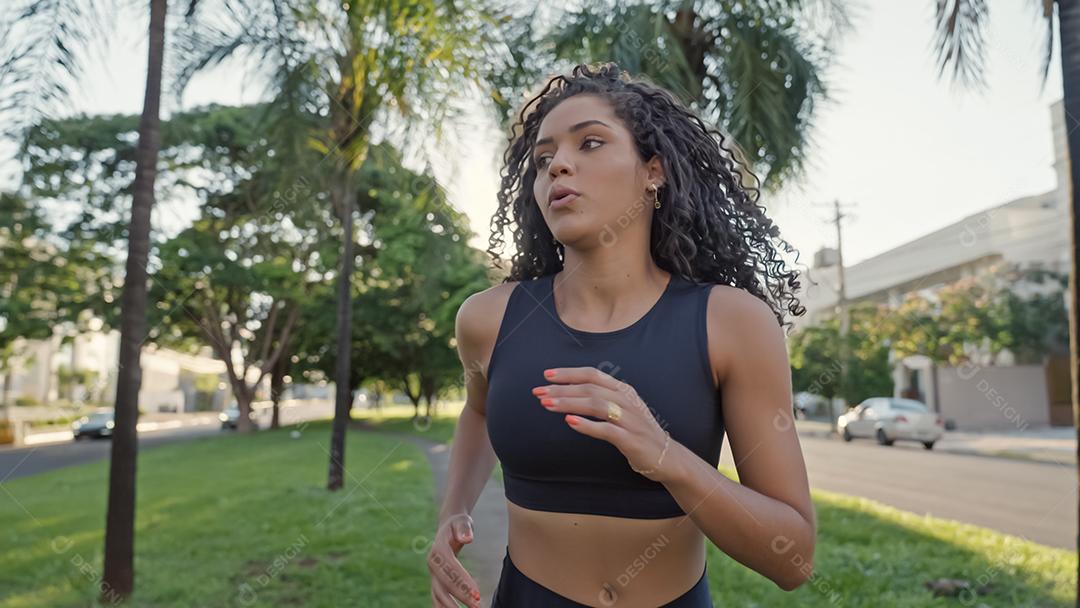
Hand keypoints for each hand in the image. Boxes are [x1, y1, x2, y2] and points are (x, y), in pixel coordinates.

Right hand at [428, 513, 481, 607]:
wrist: (448, 526)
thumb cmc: (458, 525)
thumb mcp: (462, 522)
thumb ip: (464, 529)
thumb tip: (468, 538)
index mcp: (438, 550)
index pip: (451, 569)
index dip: (463, 582)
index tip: (477, 593)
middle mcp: (433, 563)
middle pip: (444, 584)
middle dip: (460, 596)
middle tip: (477, 606)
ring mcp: (433, 573)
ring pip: (439, 594)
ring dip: (451, 606)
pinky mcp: (436, 579)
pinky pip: (438, 596)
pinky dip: (445, 607)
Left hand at [531, 367, 673, 481]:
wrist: (668, 457)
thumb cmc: (638, 433)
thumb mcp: (622, 410)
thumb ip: (601, 399)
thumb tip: (569, 393)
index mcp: (623, 390)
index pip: (593, 375)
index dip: (569, 373)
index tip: (546, 375)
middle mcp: (627, 401)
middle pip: (590, 388)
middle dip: (562, 389)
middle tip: (539, 392)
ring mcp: (630, 420)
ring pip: (596, 405)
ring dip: (569, 403)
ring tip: (548, 405)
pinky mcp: (631, 439)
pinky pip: (607, 430)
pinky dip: (587, 425)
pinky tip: (570, 423)